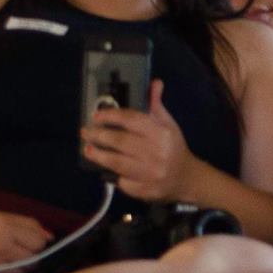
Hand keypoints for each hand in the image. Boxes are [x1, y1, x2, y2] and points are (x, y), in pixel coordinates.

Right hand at [0, 212, 50, 272]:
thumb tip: (51, 238)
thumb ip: (28, 224)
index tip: (30, 244)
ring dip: (19, 268)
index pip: (39, 242)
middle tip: (18, 254)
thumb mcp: (1, 218)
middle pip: (33, 259)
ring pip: (22, 272)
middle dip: (30, 257)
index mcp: (4, 228)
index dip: (37, 244)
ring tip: (6, 261)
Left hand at [82, 79, 195, 202]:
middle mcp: (157, 153)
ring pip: (117, 163)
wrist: (186, 178)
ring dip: (98, 156)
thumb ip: (156, 105)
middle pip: (120, 142)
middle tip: (85, 132)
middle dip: (99, 136)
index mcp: (162, 133)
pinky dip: (113, 175)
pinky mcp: (145, 190)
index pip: (132, 120)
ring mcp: (151, 173)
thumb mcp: (168, 125)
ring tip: (88, 149)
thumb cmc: (174, 147)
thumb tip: (155, 82)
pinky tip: (106, 169)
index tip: (96, 116)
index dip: (111, 116)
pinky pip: (123, 181)